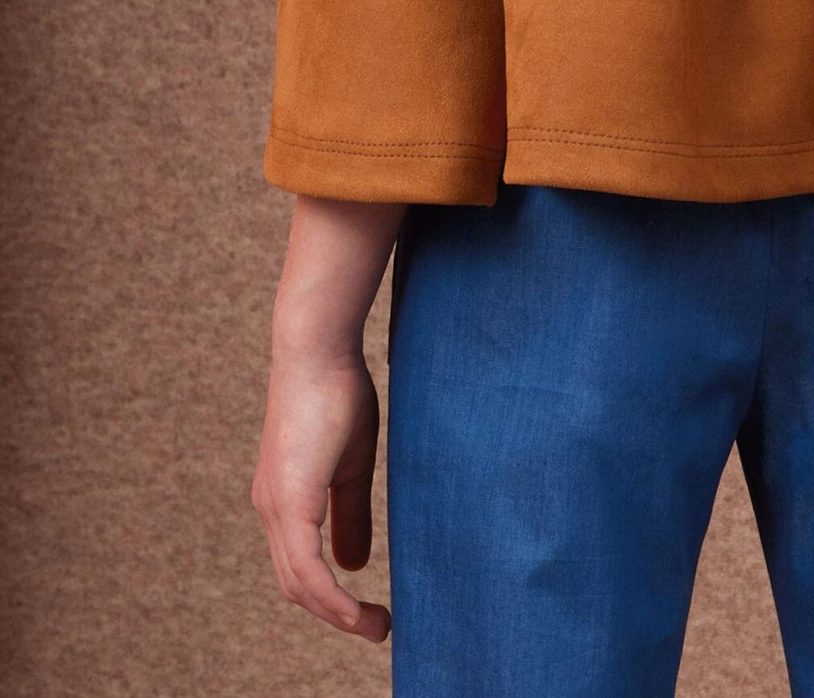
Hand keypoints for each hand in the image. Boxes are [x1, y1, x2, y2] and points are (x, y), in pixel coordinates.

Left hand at [250, 195, 405, 644]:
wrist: (318, 349)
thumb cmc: (337, 392)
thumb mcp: (352, 462)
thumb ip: (350, 513)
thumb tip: (353, 565)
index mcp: (284, 501)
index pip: (301, 566)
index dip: (331, 597)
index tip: (370, 612)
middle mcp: (271, 510)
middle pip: (296, 585)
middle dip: (335, 615)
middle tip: (377, 628)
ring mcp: (275, 508)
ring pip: (298, 585)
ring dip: (336, 615)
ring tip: (375, 627)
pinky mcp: (290, 501)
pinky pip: (306, 569)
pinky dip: (330, 598)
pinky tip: (356, 611)